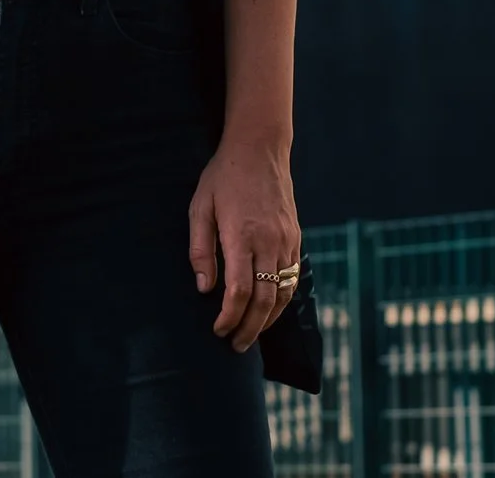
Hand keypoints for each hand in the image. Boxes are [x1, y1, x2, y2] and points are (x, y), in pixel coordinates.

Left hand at [187, 136, 299, 351]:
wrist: (260, 148)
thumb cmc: (223, 177)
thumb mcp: (200, 207)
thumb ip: (200, 250)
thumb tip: (204, 288)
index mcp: (242, 236)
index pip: (240, 291)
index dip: (229, 317)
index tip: (217, 330)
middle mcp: (269, 242)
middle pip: (264, 300)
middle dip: (250, 329)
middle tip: (235, 346)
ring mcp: (286, 241)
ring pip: (283, 293)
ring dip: (267, 320)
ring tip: (250, 335)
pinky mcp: (294, 238)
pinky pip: (292, 278)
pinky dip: (281, 300)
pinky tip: (268, 309)